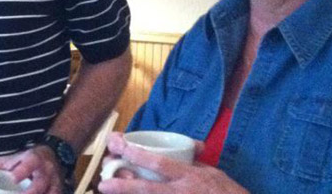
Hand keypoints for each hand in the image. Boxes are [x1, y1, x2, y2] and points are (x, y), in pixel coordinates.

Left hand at [0, 145, 65, 193]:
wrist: (52, 155)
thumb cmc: (27, 160)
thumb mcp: (12, 158)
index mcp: (34, 158)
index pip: (30, 163)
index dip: (22, 171)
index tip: (13, 178)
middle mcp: (47, 170)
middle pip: (40, 183)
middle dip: (30, 192)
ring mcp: (55, 182)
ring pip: (52, 192)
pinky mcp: (58, 191)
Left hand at [98, 133, 248, 193]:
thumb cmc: (229, 193)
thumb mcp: (212, 172)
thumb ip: (192, 163)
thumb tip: (177, 151)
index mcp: (189, 177)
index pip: (159, 163)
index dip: (136, 153)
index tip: (118, 144)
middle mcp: (181, 193)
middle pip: (147, 189)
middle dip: (122, 185)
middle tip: (102, 183)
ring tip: (107, 193)